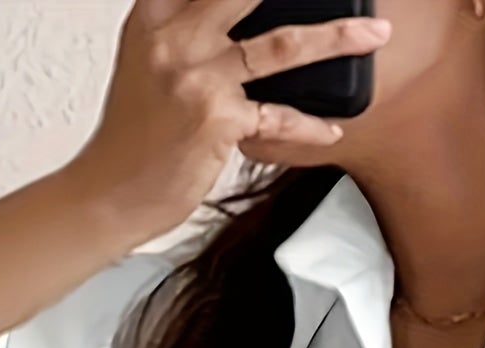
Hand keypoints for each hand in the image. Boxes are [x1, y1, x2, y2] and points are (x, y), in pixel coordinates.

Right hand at [67, 0, 391, 249]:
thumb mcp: (149, 61)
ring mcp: (196, 77)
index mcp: (156, 14)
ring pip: (280, 44)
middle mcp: (174, 37)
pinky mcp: (216, 121)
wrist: (110, 193)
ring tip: (374, 34)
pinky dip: (310, 125)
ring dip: (336, 37)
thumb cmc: (134, 136)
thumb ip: (189, 29)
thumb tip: (233, 15)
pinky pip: (279, 116)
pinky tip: (333, 129)